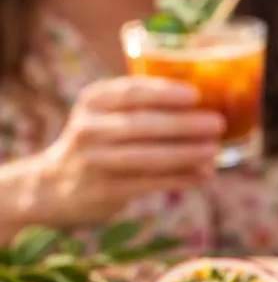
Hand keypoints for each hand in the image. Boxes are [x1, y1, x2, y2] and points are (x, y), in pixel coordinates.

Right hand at [38, 76, 224, 227]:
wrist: (56, 185)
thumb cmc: (102, 142)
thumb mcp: (109, 115)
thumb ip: (144, 107)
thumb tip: (205, 105)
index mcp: (94, 101)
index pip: (130, 92)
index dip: (164, 93)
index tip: (196, 95)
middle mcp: (90, 128)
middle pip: (142, 125)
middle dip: (183, 125)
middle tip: (217, 124)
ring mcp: (94, 160)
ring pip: (147, 157)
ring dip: (185, 154)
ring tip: (214, 150)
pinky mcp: (105, 190)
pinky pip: (149, 183)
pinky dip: (180, 178)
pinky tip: (203, 174)